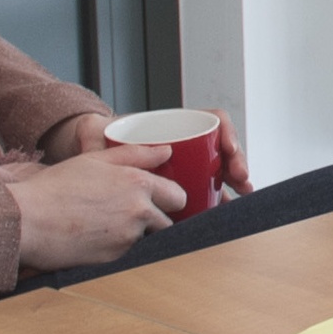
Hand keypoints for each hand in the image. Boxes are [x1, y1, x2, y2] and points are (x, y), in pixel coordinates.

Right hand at [11, 154, 182, 269]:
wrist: (25, 220)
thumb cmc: (55, 187)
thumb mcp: (95, 160)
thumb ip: (136, 154)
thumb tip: (167, 151)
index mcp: (138, 184)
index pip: (178, 196)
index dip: (169, 197)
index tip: (159, 198)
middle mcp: (139, 212)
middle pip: (169, 222)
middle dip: (157, 218)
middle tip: (131, 212)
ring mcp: (127, 238)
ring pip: (148, 238)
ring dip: (137, 233)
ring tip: (108, 223)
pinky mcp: (114, 259)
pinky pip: (127, 253)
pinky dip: (117, 246)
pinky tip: (96, 236)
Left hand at [47, 109, 253, 197]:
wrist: (92, 159)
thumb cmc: (98, 141)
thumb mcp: (94, 134)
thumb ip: (91, 136)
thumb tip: (92, 142)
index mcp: (172, 126)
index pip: (211, 121)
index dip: (226, 132)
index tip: (228, 149)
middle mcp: (185, 146)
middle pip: (222, 149)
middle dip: (237, 163)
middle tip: (241, 179)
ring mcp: (186, 167)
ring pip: (219, 172)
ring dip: (234, 183)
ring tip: (241, 196)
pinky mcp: (182, 188)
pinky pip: (207, 192)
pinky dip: (219, 200)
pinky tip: (224, 212)